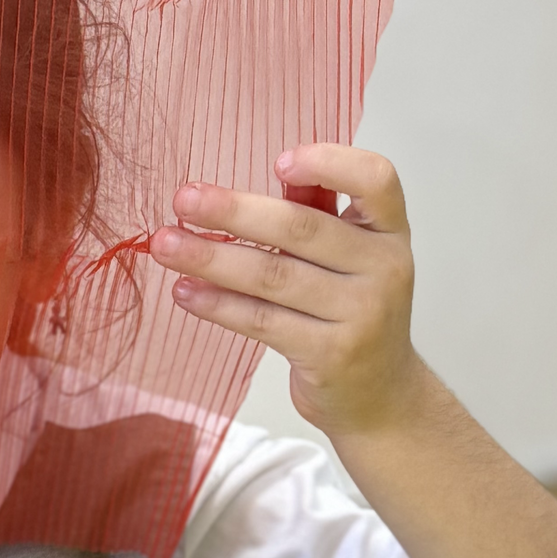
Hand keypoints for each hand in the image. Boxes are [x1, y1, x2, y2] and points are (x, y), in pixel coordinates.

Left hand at [148, 143, 423, 441]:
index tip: (278, 162)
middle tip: (184, 200)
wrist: (381, 395)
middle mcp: (384, 268)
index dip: (330, 162)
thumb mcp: (351, 256)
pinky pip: (262, 321)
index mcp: (390, 231)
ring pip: (273, 277)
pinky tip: (185, 291)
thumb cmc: (354, 312)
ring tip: (166, 245)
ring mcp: (361, 315)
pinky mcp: (330, 354)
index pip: (376, 180)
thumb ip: (320, 212)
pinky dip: (218, 304)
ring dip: (211, 258)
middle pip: (302, 228)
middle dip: (234, 212)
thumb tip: (282, 170)